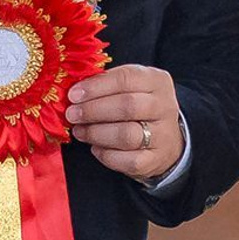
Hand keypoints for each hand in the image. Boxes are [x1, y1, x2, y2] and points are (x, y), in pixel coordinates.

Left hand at [66, 64, 185, 179]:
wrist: (166, 141)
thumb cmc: (139, 108)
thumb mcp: (131, 87)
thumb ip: (107, 84)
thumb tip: (75, 93)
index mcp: (157, 81)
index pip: (127, 78)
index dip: (97, 86)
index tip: (74, 95)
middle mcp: (165, 107)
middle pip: (127, 106)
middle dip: (93, 110)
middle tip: (72, 114)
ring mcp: (162, 136)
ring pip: (126, 134)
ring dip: (96, 133)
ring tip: (79, 131)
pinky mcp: (155, 160)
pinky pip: (127, 160)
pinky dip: (105, 155)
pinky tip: (95, 148)